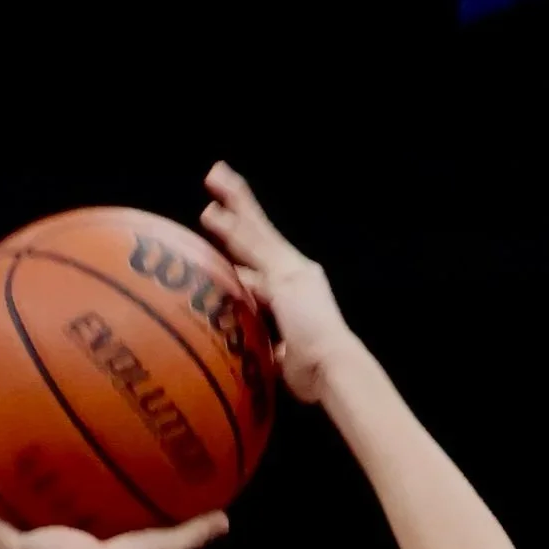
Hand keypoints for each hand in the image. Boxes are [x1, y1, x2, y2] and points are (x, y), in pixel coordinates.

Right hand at [0, 489, 226, 548]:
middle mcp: (57, 544)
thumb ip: (193, 531)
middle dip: (35, 503)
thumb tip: (228, 518)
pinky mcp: (15, 544)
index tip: (81, 491)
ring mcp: (32, 545)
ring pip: (9, 522)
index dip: (83, 512)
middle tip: (29, 477)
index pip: (84, 528)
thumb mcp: (164, 543)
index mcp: (89, 548)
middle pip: (42, 523)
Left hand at [198, 161, 353, 405]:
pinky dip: (231, 232)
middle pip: (260, 232)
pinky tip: (213, 215)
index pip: (263, 257)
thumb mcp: (287, 354)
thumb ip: (275, 346)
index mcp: (296, 288)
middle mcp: (296, 272)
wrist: (334, 370)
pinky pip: (250, 249)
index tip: (226, 224)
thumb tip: (270, 353)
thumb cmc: (315, 372)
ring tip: (213, 179)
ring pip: (254, 232)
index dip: (244, 239)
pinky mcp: (283, 281)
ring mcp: (290, 273)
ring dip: (234, 206)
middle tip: (218, 175)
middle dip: (240, 204)